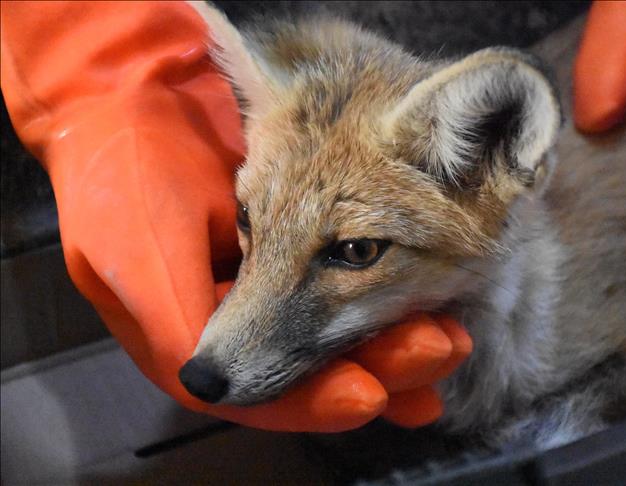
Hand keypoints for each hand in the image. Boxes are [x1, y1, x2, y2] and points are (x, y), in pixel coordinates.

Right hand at [1, 1, 471, 431]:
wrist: (145, 93)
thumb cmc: (128, 167)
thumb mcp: (132, 244)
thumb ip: (168, 313)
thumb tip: (208, 383)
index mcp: (202, 334)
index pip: (262, 392)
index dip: (315, 400)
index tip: (367, 396)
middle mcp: (250, 313)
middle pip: (321, 363)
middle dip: (382, 362)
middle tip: (436, 348)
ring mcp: (283, 276)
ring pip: (348, 327)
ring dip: (402, 333)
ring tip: (450, 333)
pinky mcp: (310, 238)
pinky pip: (359, 275)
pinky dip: (398, 295)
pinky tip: (439, 308)